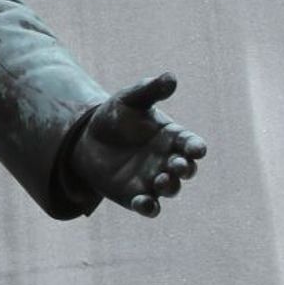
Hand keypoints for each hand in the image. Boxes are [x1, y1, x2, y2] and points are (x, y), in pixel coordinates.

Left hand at [71, 74, 205, 217]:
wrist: (87, 138)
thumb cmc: (115, 116)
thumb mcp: (130, 99)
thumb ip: (150, 90)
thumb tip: (171, 77)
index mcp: (172, 137)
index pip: (190, 144)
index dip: (196, 148)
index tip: (196, 149)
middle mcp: (166, 160)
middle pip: (185, 169)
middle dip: (184, 169)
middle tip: (176, 165)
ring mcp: (152, 180)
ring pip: (170, 189)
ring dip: (169, 187)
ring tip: (161, 180)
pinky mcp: (135, 196)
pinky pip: (148, 206)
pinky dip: (149, 207)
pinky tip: (145, 203)